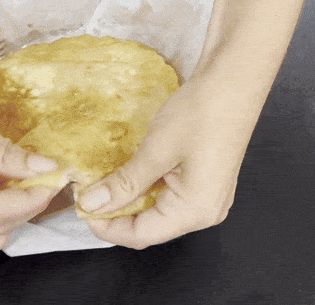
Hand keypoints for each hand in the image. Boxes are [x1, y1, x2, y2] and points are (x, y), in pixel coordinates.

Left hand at [78, 76, 249, 248]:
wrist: (233, 80)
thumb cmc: (203, 113)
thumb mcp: (156, 150)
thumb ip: (124, 183)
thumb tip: (93, 203)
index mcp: (196, 211)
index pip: (141, 234)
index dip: (106, 226)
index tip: (81, 207)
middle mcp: (204, 210)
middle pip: (150, 225)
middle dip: (116, 212)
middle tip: (87, 192)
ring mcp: (206, 194)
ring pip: (156, 209)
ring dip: (128, 198)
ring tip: (101, 181)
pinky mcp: (202, 178)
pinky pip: (167, 193)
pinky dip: (143, 186)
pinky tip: (124, 171)